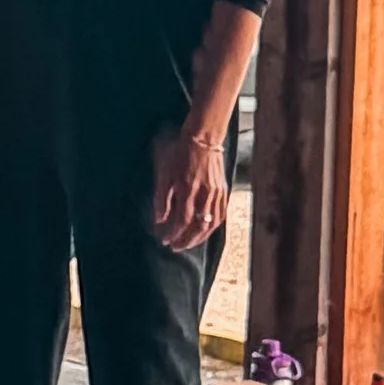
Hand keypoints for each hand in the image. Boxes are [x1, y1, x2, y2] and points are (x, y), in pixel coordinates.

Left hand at [153, 123, 228, 252]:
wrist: (202, 137)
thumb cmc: (178, 152)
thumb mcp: (163, 172)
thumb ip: (161, 198)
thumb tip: (159, 220)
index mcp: (188, 190)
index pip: (181, 221)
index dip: (173, 234)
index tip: (164, 240)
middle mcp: (205, 194)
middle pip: (198, 227)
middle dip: (185, 241)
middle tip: (174, 247)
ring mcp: (217, 193)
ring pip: (211, 224)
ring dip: (199, 237)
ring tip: (188, 243)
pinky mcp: (223, 190)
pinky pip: (221, 214)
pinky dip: (212, 226)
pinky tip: (205, 231)